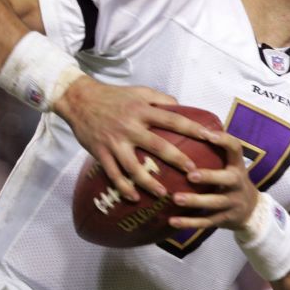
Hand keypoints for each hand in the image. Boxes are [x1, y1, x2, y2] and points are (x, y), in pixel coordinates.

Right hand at [52, 76, 213, 202]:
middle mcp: (130, 126)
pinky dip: (123, 188)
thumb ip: (160, 99)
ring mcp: (114, 141)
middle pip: (158, 146)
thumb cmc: (112, 95)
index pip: (173, 119)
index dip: (193, 128)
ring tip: (163, 194)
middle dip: (177, 160)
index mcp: (142, 110)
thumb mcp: (138, 91)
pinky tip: (134, 198)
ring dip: (149, 182)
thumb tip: (180, 107)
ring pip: (134, 167)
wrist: (78, 99)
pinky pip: (113, 174)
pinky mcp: (100, 152)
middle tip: (193, 172)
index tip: (211, 137)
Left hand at [166, 130, 259, 230]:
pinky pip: (206, 222)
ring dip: (195, 201)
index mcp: (237, 165)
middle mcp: (238, 183)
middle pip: (228, 179)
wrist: (252, 210)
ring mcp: (232, 202)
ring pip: (214, 203)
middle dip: (210, 177)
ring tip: (176, 198)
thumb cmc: (230, 179)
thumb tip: (183, 125)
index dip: (223, 140)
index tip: (206, 134)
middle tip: (190, 175)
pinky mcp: (224, 219)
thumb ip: (213, 151)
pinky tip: (172, 221)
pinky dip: (189, 223)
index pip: (235, 148)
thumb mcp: (229, 164)